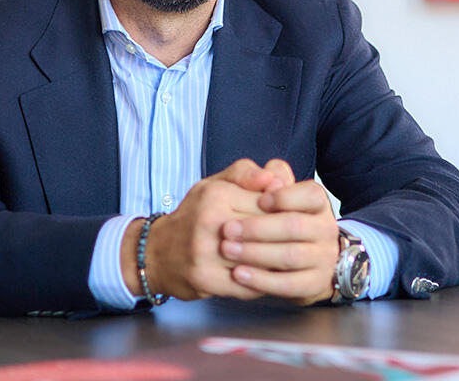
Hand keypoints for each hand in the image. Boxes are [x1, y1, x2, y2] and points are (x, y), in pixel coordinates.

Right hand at [122, 159, 283, 300]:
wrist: (156, 252)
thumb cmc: (195, 215)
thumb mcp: (215, 184)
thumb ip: (247, 174)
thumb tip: (277, 178)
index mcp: (217, 195)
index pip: (269, 202)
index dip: (289, 212)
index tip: (298, 219)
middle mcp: (210, 222)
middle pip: (267, 232)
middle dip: (289, 239)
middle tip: (302, 243)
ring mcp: (206, 253)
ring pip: (260, 260)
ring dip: (279, 263)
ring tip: (292, 261)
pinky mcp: (206, 280)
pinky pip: (248, 285)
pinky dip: (263, 283)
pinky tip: (271, 278)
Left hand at [218, 173, 339, 304]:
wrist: (300, 261)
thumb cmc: (277, 220)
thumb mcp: (271, 194)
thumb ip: (266, 177)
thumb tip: (267, 175)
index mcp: (317, 203)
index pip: (309, 195)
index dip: (283, 197)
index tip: (258, 200)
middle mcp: (326, 229)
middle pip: (294, 226)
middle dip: (258, 228)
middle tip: (226, 229)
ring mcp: (323, 258)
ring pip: (290, 256)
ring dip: (255, 253)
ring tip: (227, 250)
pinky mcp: (314, 283)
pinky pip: (288, 284)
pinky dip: (261, 280)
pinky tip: (238, 274)